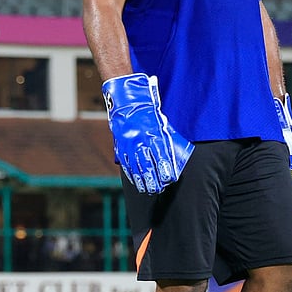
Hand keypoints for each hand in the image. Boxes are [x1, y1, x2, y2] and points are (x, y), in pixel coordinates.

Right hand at [103, 73, 194, 193]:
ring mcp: (129, 145)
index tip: (171, 178)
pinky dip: (131, 173)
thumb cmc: (147, 111)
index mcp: (153, 134)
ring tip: (148, 189)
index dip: (166, 169)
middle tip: (160, 188)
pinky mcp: (121, 146)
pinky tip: (136, 180)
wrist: (127, 102)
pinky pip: (126, 162)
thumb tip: (171, 154)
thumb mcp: (159, 122)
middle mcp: (140, 141)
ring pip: (136, 167)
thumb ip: (163, 138)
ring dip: (143, 180)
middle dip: (155, 179)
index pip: (161, 156)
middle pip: (148, 165)